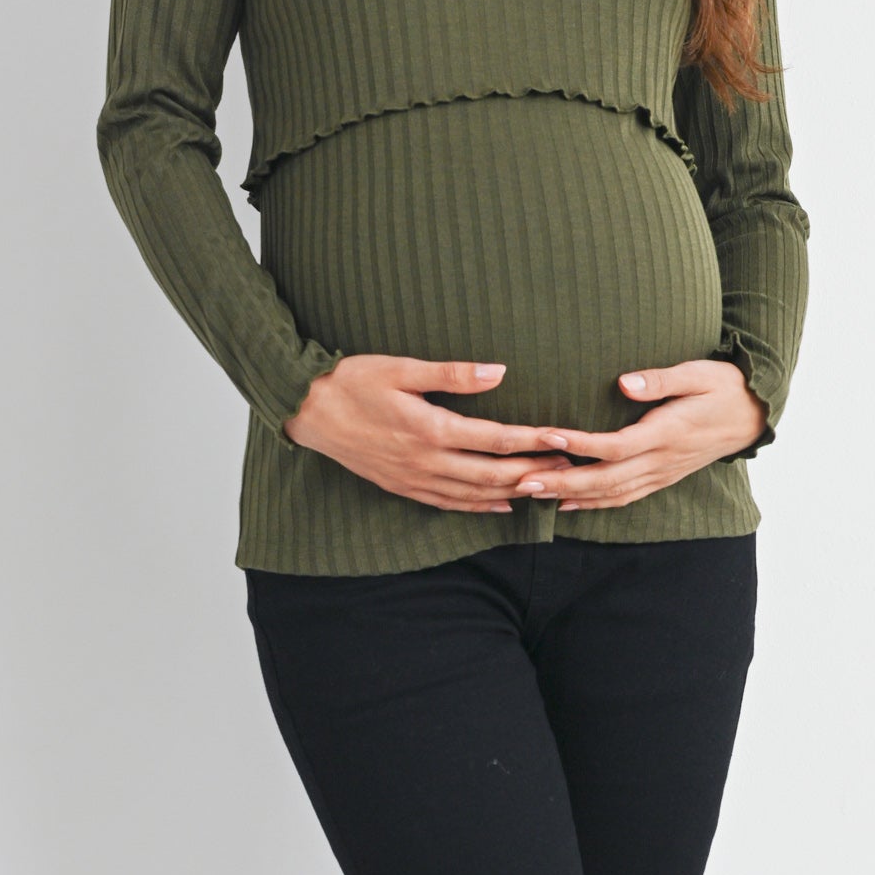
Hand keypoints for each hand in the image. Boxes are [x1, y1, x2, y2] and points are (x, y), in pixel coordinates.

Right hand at [283, 355, 576, 512]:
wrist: (305, 409)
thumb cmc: (351, 380)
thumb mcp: (400, 367)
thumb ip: (451, 374)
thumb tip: (499, 372)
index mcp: (429, 429)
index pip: (495, 439)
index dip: (533, 440)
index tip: (564, 437)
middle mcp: (425, 461)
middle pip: (493, 474)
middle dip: (534, 470)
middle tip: (570, 465)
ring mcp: (413, 479)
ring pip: (474, 494)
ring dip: (513, 491)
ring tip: (547, 485)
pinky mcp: (402, 486)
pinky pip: (449, 503)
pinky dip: (479, 506)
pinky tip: (502, 505)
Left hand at [516, 359, 766, 509]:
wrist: (753, 415)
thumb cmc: (724, 386)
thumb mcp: (698, 372)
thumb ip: (661, 379)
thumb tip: (624, 383)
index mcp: (667, 433)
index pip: (616, 445)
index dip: (580, 443)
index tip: (547, 435)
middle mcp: (661, 460)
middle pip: (606, 478)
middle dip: (562, 481)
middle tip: (522, 480)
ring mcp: (662, 473)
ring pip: (612, 493)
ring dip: (571, 495)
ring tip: (533, 493)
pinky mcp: (662, 477)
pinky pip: (624, 497)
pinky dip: (594, 503)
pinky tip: (567, 503)